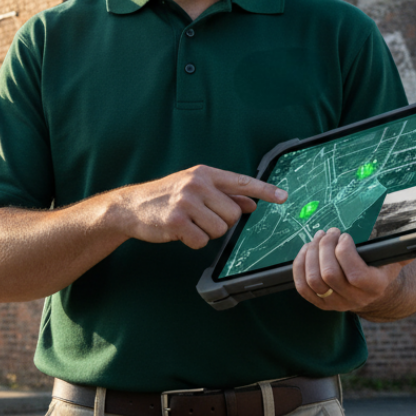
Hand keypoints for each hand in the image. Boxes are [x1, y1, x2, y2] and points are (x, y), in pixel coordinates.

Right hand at [109, 165, 287, 249]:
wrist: (131, 206)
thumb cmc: (166, 196)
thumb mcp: (194, 188)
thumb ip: (223, 194)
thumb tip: (252, 203)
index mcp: (204, 173)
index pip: (241, 182)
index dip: (264, 191)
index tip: (284, 197)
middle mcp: (197, 184)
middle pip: (232, 213)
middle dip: (221, 222)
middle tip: (201, 217)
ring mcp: (186, 201)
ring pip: (219, 230)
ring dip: (206, 233)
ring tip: (189, 223)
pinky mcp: (176, 221)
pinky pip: (201, 241)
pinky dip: (193, 241)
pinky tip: (180, 232)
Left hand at [293, 228, 408, 313]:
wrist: (372, 291)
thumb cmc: (379, 266)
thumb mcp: (393, 257)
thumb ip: (401, 248)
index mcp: (376, 286)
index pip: (355, 274)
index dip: (344, 252)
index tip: (344, 236)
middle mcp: (356, 299)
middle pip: (330, 274)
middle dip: (325, 247)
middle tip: (328, 232)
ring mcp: (336, 304)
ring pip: (314, 280)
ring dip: (311, 254)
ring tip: (317, 238)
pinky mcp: (321, 303)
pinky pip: (302, 288)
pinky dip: (300, 266)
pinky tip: (306, 250)